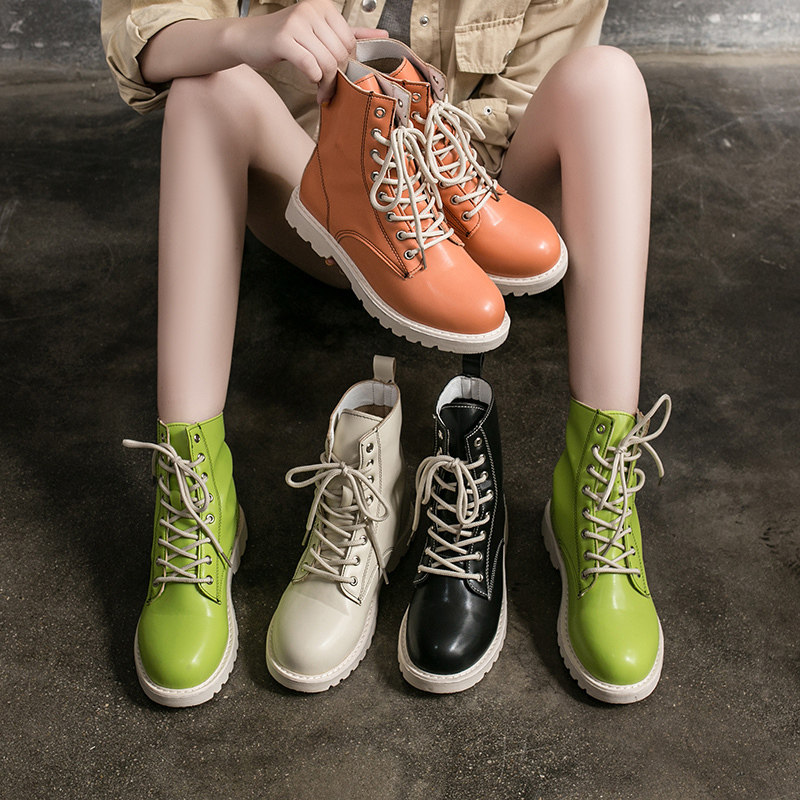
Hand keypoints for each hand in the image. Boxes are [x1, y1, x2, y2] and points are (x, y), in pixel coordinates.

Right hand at [235, 0, 387, 102]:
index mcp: (323, 7)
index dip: (346, 63)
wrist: (247, 39)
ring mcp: (296, 23)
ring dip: (325, 82)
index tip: (338, 75)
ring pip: (327, 62)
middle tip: (329, 87)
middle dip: (336, 76)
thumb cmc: (284, 39)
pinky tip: (308, 79)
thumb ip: (350, 34)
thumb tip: (382, 35)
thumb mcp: (318, 33)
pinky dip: (312, 78)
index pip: (349, 42)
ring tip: (320, 88)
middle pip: (339, 53)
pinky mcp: (283, 39)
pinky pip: (310, 66)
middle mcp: (310, 10)